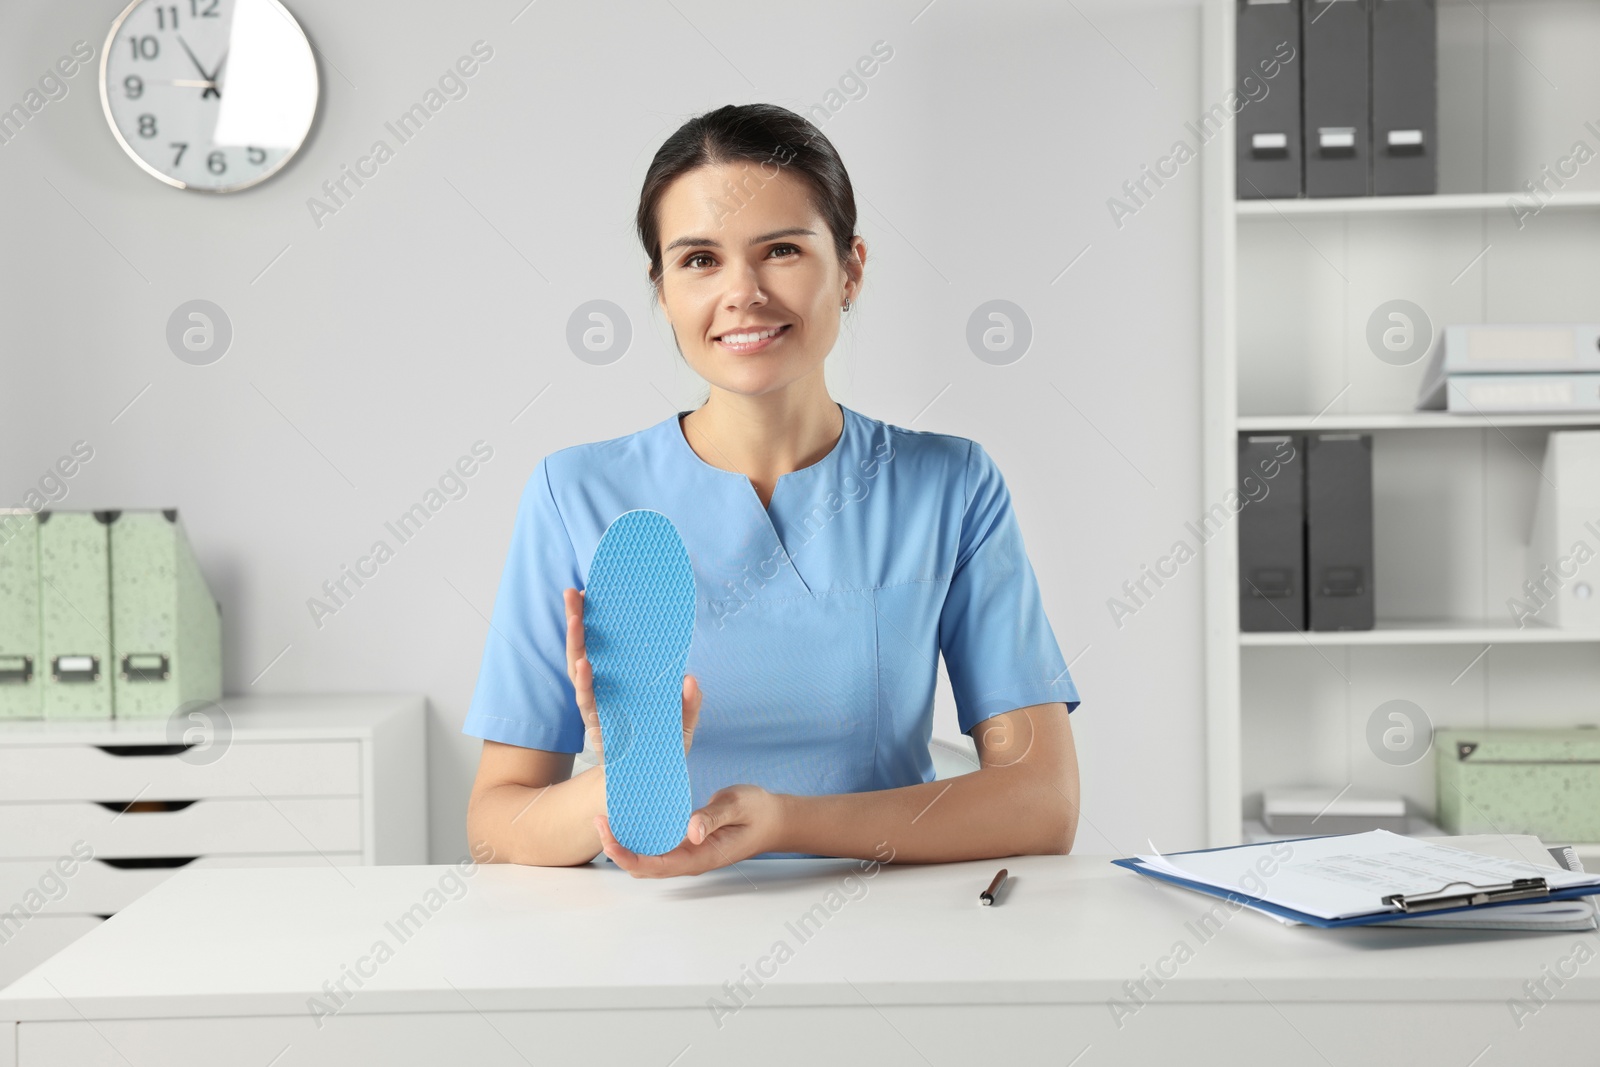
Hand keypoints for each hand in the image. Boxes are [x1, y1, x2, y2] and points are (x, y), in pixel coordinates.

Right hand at [563, 587, 700, 765]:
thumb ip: (688, 706)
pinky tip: (586, 666)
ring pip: (581, 674)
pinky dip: (587, 684)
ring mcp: (599, 713)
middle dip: (577, 623)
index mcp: (621, 688)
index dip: (596, 623)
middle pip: (586, 653)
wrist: (648, 794)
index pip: (604, 649)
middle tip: (572, 594)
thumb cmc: (661, 757)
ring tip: (574, 620)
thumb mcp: (681, 729)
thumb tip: (690, 678)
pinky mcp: (599, 731)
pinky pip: (590, 704)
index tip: (589, 594)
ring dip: (576, 647)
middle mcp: (604, 696)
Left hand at [595, 784, 784, 877]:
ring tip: (607, 819)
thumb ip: (713, 817)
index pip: (654, 865)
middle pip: (644, 868)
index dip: (626, 854)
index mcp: (700, 857)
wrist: (773, 820)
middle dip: (616, 849)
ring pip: (647, 860)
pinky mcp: (687, 844)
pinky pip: (656, 847)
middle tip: (599, 820)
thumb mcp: (737, 806)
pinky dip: (638, 837)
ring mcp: (687, 854)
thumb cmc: (757, 812)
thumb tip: (691, 831)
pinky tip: (628, 819)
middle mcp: (690, 860)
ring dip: (624, 845)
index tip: (608, 832)